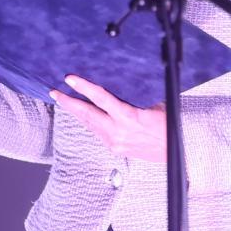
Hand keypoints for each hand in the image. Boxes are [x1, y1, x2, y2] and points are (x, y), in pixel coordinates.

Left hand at [49, 75, 165, 161]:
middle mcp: (117, 132)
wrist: (175, 152)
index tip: (70, 79)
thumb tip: (119, 85)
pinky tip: (83, 115)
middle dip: (68, 102)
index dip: (84, 87)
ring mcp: (114, 142)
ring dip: (76, 112)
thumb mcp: (153, 105)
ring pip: (89, 124)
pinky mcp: (115, 148)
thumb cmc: (169, 125)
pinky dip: (89, 121)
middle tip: (55, 92)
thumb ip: (134, 97)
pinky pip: (97, 131)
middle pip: (87, 114)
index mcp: (128, 118)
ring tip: (64, 101)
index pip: (100, 98)